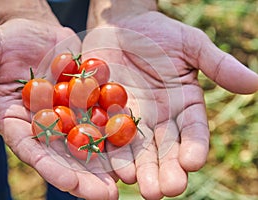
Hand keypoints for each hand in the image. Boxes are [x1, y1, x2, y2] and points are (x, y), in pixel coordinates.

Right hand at [0, 4, 118, 199]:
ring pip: (85, 146)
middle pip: (62, 156)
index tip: (70, 183)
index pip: (30, 149)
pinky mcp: (85, 106)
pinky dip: (115, 138)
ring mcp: (65, 117)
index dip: (49, 167)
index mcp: (16, 120)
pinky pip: (101, 123)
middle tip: (105, 196)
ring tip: (124, 183)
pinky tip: (132, 152)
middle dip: (83, 177)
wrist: (41, 32)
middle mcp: (42, 125)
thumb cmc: (11, 40)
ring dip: (104, 165)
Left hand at [83, 1, 257, 198]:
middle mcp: (161, 117)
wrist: (121, 26)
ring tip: (145, 189)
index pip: (193, 130)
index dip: (194, 146)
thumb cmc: (158, 33)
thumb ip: (218, 65)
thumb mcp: (190, 45)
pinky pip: (110, 136)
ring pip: (139, 149)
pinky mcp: (108, 115)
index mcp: (184, 104)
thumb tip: (255, 83)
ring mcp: (134, 118)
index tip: (193, 162)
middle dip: (167, 169)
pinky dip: (114, 153)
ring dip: (142, 169)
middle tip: (168, 189)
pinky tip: (117, 170)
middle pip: (166, 147)